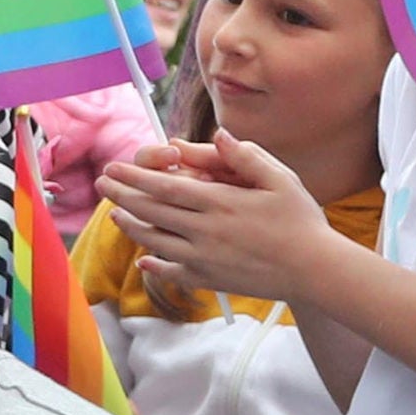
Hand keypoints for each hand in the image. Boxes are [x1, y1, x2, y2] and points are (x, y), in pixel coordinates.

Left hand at [96, 129, 331, 303]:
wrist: (312, 269)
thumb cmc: (300, 220)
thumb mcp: (280, 179)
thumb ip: (246, 157)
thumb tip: (218, 134)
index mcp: (220, 202)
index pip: (165, 186)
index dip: (134, 178)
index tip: (113, 169)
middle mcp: (204, 231)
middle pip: (152, 211)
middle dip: (122, 196)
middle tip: (102, 184)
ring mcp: (202, 258)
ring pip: (155, 241)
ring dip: (131, 226)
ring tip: (115, 214)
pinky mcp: (207, 280)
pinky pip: (171, 272)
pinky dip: (153, 264)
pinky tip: (143, 258)